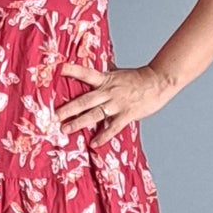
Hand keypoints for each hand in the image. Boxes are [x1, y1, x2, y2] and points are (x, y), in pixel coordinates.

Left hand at [56, 61, 174, 146]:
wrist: (158, 82)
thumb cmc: (137, 78)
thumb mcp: (117, 73)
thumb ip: (104, 74)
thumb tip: (92, 70)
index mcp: (105, 79)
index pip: (85, 73)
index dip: (72, 70)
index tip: (57, 69)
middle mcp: (109, 91)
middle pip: (85, 100)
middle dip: (68, 109)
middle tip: (54, 116)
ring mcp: (117, 103)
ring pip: (94, 114)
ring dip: (79, 122)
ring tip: (66, 129)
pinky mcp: (127, 114)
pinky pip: (113, 127)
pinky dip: (103, 136)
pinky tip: (94, 143)